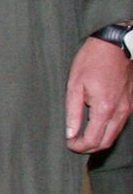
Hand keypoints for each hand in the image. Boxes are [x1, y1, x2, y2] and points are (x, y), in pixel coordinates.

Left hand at [66, 36, 132, 152]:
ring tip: (81, 136)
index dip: (79, 147)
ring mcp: (128, 108)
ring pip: (114, 135)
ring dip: (98, 140)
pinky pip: (119, 124)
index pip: (93, 140)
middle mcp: (120, 112)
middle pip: (106, 142)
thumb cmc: (92, 61)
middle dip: (89, 148)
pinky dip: (107, 130)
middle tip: (73, 143)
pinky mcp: (129, 103)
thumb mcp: (74, 85)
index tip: (68, 144)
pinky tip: (94, 125)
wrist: (115, 45)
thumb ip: (72, 112)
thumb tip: (69, 133)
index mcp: (105, 108)